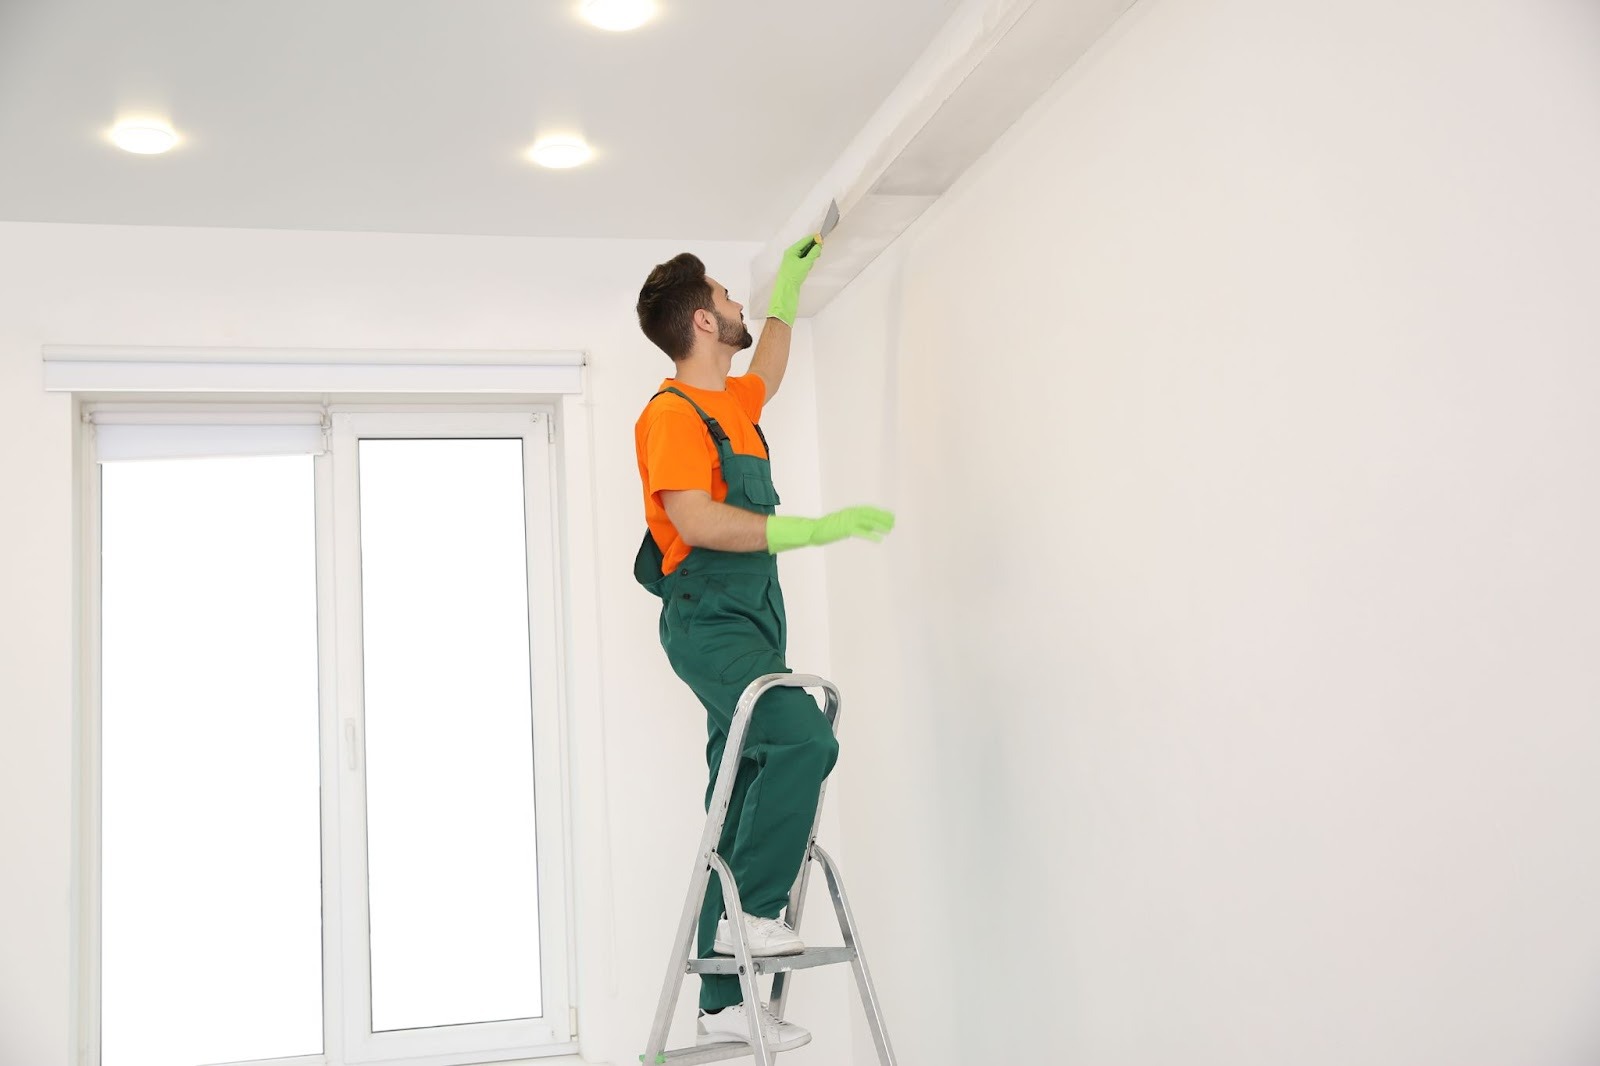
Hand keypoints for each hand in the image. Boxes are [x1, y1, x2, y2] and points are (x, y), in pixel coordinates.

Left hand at [766, 235, 822, 325]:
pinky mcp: (794, 266)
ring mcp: (792, 260)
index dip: (813, 238)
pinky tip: (808, 267)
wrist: (786, 289)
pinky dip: (807, 262)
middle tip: (820, 250)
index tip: (821, 237)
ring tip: (811, 263)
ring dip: (810, 257)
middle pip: (804, 247)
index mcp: (792, 250)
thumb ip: (813, 253)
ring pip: (805, 254)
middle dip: (812, 249)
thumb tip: (819, 245)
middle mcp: (791, 254)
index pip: (804, 241)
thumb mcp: (806, 263)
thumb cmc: (794, 275)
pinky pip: (803, 260)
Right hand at [766, 506, 894, 553]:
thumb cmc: (825, 530)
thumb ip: (855, 525)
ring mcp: (847, 520)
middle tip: (893, 522)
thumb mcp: (842, 525)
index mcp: (849, 512)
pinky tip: (879, 539)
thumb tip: (869, 528)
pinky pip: (861, 532)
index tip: (890, 516)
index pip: (868, 510)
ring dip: (880, 525)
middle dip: (882, 517)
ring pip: (868, 521)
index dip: (879, 513)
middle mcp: (850, 514)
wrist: (811, 531)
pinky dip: (871, 535)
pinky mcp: (845, 529)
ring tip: (889, 529)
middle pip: (870, 514)